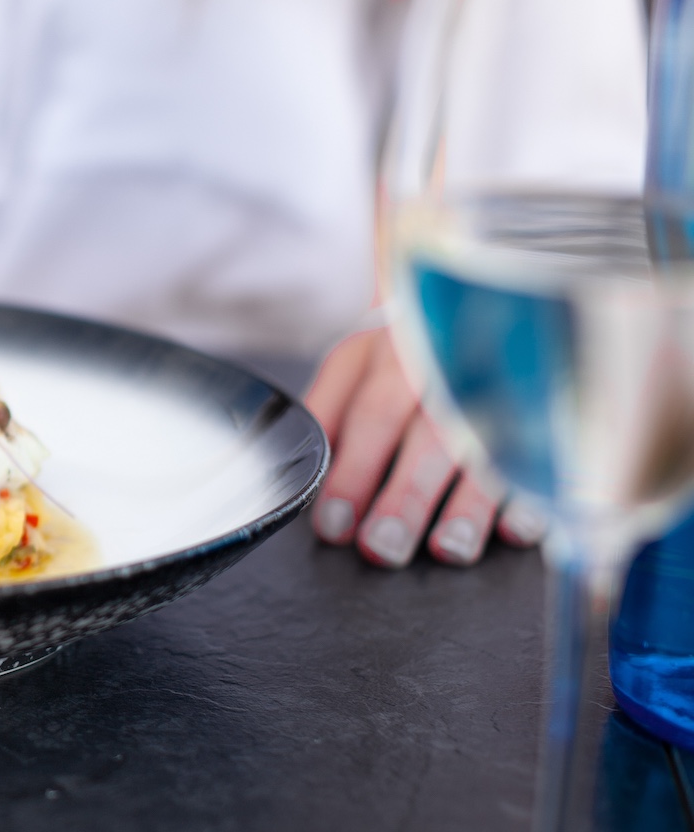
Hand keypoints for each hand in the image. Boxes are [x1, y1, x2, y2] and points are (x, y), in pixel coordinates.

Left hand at [305, 326, 545, 566]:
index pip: (370, 416)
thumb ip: (326, 411)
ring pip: (489, 450)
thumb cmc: (402, 351)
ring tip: (448, 549)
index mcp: (394, 356)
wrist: (474, 298)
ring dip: (469, 507)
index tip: (333, 526)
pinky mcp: (545, 413)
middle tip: (382, 548)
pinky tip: (518, 530)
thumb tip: (300, 470)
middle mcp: (450, 371)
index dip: (352, 475)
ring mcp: (502, 390)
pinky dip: (534, 496)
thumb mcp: (353, 364)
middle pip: (428, 437)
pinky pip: (547, 456)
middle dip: (405, 499)